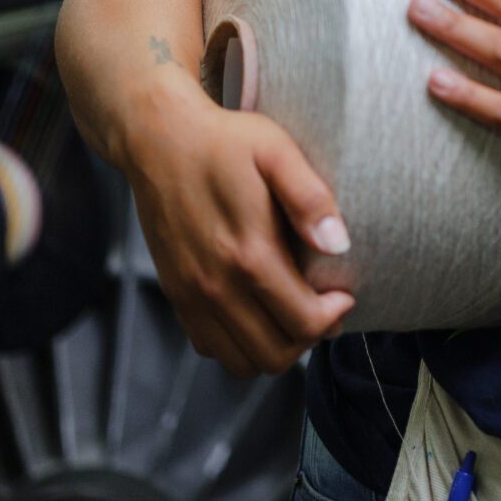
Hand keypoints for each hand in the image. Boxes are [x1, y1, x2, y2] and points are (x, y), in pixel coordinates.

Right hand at [120, 83, 356, 375]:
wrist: (157, 139)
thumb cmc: (223, 142)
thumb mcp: (276, 151)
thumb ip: (309, 198)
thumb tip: (338, 244)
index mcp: (248, 253)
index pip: (303, 322)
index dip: (334, 317)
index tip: (343, 293)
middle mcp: (215, 285)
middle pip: (274, 354)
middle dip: (308, 338)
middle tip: (322, 307)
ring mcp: (190, 294)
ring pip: (241, 362)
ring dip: (275, 347)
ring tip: (292, 313)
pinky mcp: (175, 294)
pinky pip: (209, 347)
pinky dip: (238, 345)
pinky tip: (256, 312)